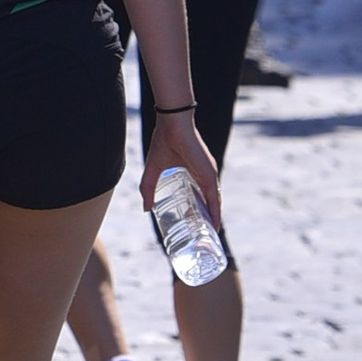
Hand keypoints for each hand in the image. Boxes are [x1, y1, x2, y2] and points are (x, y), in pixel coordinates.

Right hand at [141, 108, 223, 226]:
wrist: (172, 124)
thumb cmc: (164, 141)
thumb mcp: (153, 169)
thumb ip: (148, 188)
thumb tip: (145, 209)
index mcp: (195, 172)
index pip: (201, 196)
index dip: (199, 212)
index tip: (194, 226)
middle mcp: (205, 175)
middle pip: (209, 202)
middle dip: (207, 219)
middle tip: (203, 236)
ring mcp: (209, 175)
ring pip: (214, 203)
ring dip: (214, 220)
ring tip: (211, 236)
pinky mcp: (210, 175)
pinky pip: (215, 199)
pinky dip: (216, 213)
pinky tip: (215, 225)